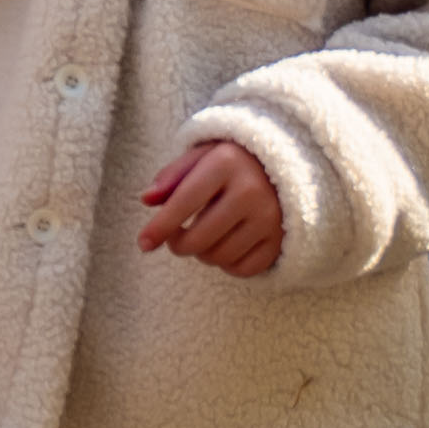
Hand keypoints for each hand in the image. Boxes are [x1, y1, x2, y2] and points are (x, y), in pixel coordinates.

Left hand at [136, 134, 290, 275]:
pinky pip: (243, 270)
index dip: (160, 226)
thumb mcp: (200, 157)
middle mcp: (252, 191)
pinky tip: (227, 245)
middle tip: (176, 236)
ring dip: (202, 253)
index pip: (184, 201)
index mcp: (226, 163)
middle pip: (198, 239)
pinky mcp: (281, 240)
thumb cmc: (231, 163)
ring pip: (218, 257)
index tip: (143, 244)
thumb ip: (171, 176)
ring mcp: (269, 218)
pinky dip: (228, 264)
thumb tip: (146, 200)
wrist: (285, 166)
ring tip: (205, 235)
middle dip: (178, 244)